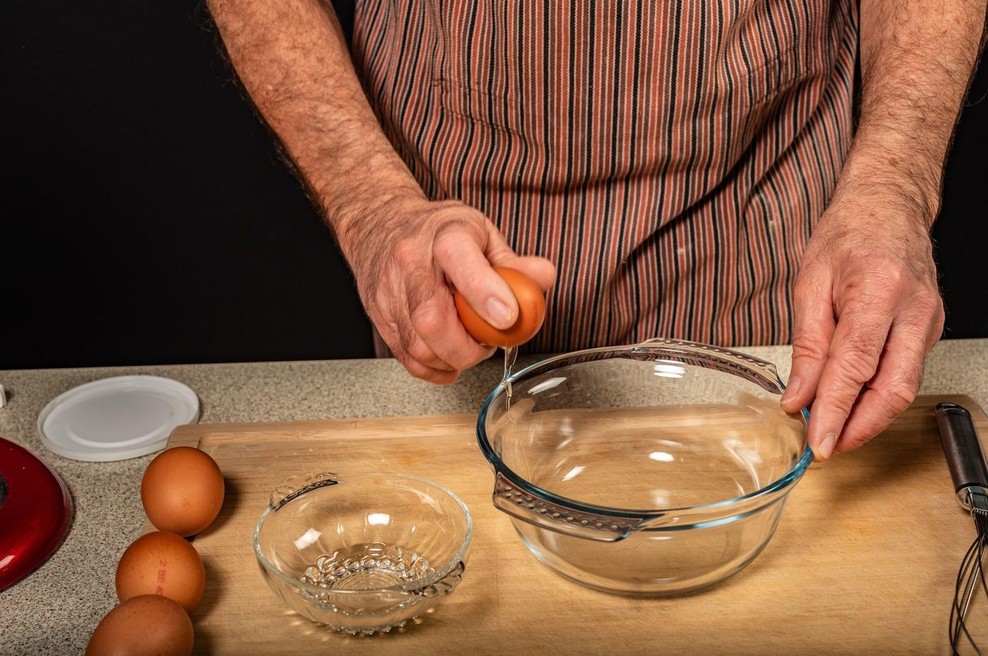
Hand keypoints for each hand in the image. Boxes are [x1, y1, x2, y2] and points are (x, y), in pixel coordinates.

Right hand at [341, 197, 555, 383]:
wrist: (380, 227)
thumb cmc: (437, 232)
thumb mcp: (481, 234)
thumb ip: (513, 262)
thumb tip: (541, 278)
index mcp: (444, 236)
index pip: (459, 260)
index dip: (484, 293)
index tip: (508, 317)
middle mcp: (410, 263)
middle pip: (431, 318)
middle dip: (468, 347)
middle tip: (488, 343)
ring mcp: (390, 293)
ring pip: (418, 346)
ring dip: (453, 359)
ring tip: (470, 345)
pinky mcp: (380, 318)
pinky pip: (408, 359)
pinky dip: (435, 369)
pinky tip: (450, 358)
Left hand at [780, 180, 943, 459]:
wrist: (888, 205)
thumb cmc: (847, 234)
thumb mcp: (808, 284)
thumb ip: (806, 345)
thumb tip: (798, 396)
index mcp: (877, 291)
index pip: (855, 368)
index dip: (835, 412)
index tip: (817, 441)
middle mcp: (913, 310)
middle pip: (892, 390)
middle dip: (858, 428)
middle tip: (825, 447)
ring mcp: (930, 320)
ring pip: (903, 388)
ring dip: (868, 418)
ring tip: (833, 430)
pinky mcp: (931, 328)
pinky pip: (905, 373)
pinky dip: (877, 396)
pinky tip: (853, 403)